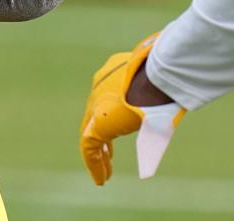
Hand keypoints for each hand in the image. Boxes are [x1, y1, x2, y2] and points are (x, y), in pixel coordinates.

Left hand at [79, 33, 183, 184]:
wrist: (158, 76)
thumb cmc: (165, 79)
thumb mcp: (159, 88)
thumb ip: (154, 100)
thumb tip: (165, 114)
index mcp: (112, 77)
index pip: (106, 100)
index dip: (111, 119)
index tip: (119, 131)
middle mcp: (100, 88)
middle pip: (94, 117)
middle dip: (103, 139)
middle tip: (108, 155)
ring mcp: (97, 104)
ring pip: (90, 134)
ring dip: (98, 156)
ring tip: (104, 175)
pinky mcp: (99, 122)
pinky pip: (89, 147)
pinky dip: (94, 164)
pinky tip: (101, 179)